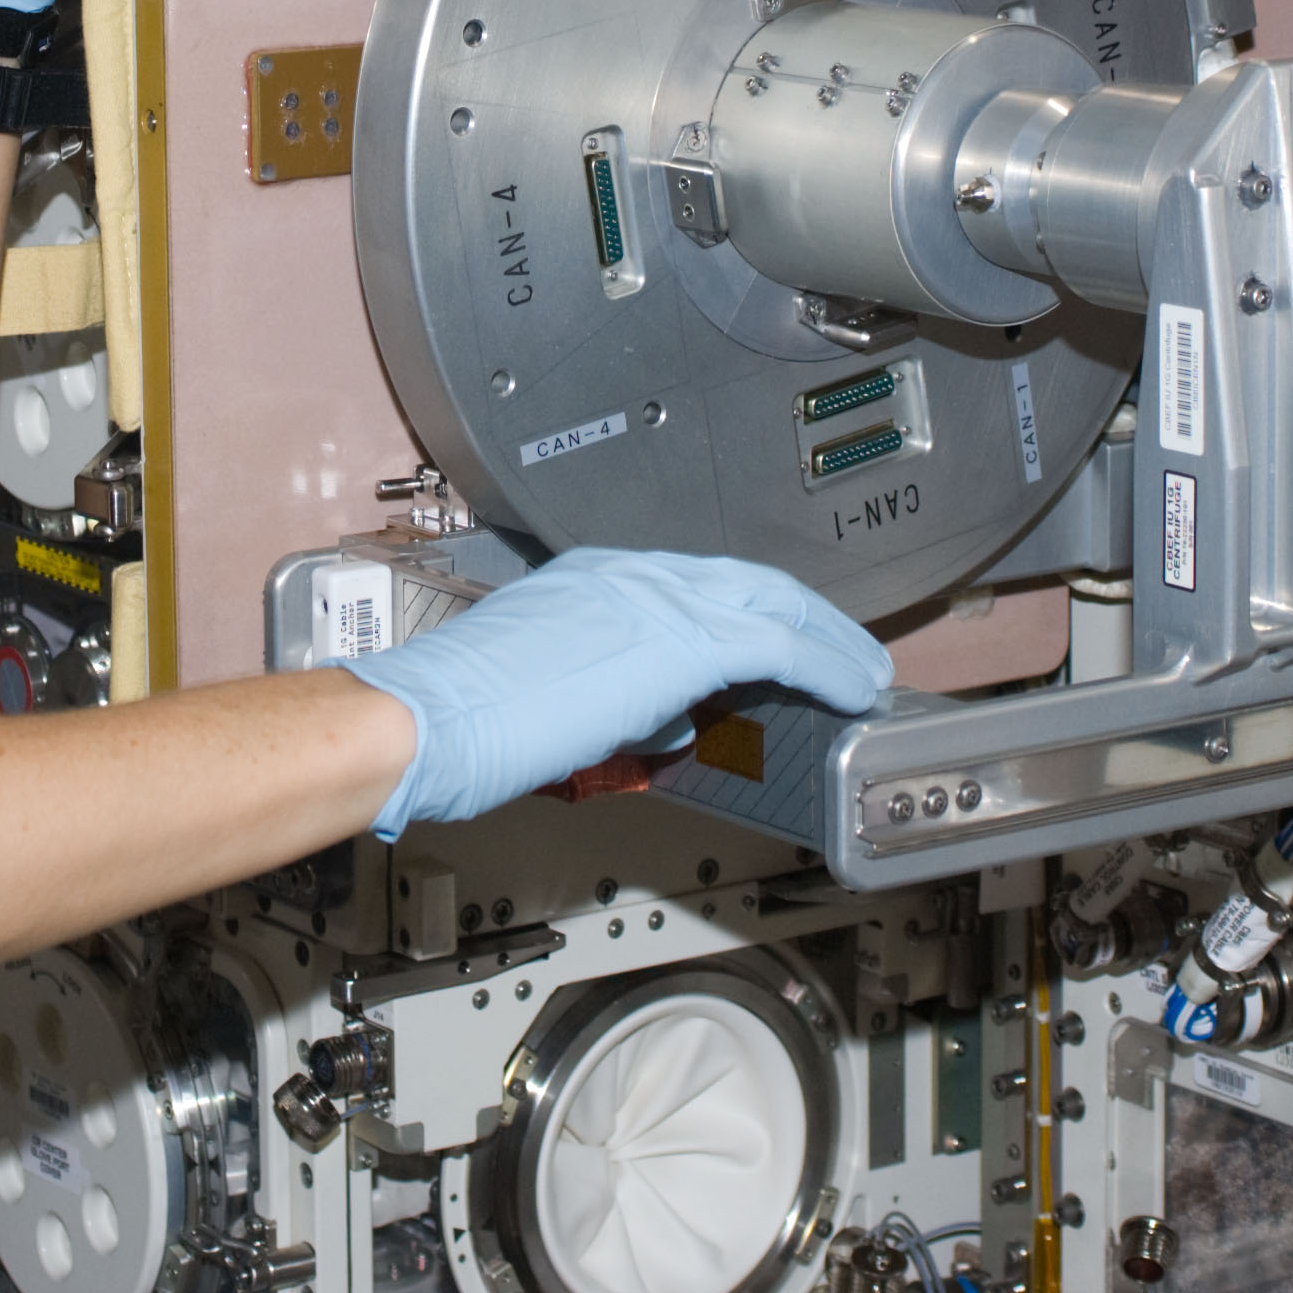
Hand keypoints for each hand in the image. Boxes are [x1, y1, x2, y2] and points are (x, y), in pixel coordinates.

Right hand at [333, 547, 893, 837]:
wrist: (430, 717)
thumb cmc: (465, 717)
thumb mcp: (555, 692)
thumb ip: (618, 693)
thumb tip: (667, 717)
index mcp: (598, 578)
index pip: (699, 586)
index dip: (752, 612)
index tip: (783, 641)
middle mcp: (632, 574)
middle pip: (748, 583)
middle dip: (807, 618)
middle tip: (845, 651)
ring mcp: (657, 600)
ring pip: (775, 606)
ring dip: (830, 643)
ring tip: (862, 673)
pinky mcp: (680, 641)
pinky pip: (780, 644)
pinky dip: (826, 664)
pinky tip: (851, 687)